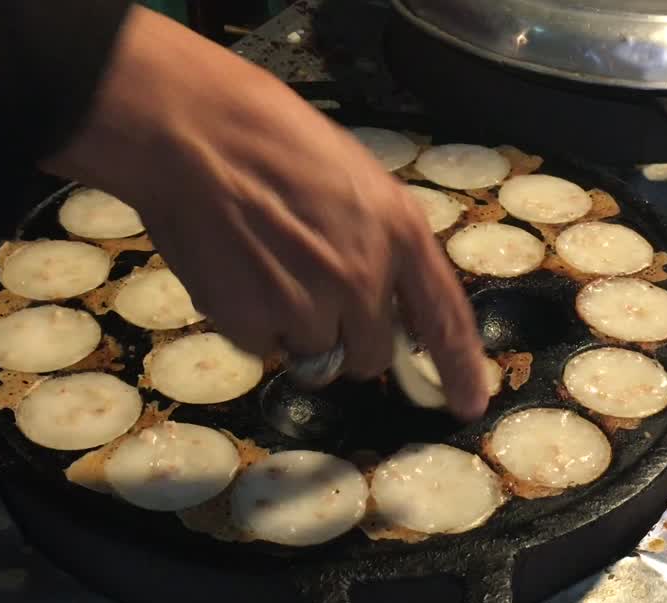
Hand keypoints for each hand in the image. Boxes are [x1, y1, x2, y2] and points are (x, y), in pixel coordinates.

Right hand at [43, 7, 488, 417]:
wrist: (198, 133)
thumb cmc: (277, 143)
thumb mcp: (359, 183)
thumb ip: (384, 245)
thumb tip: (390, 305)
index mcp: (400, 234)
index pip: (445, 319)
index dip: (460, 370)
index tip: (468, 404)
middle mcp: (363, 278)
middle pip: (373, 356)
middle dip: (349, 339)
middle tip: (312, 293)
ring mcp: (308, 305)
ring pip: (316, 357)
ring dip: (295, 330)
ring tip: (266, 269)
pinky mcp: (254, 323)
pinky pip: (263, 349)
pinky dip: (249, 323)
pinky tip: (236, 273)